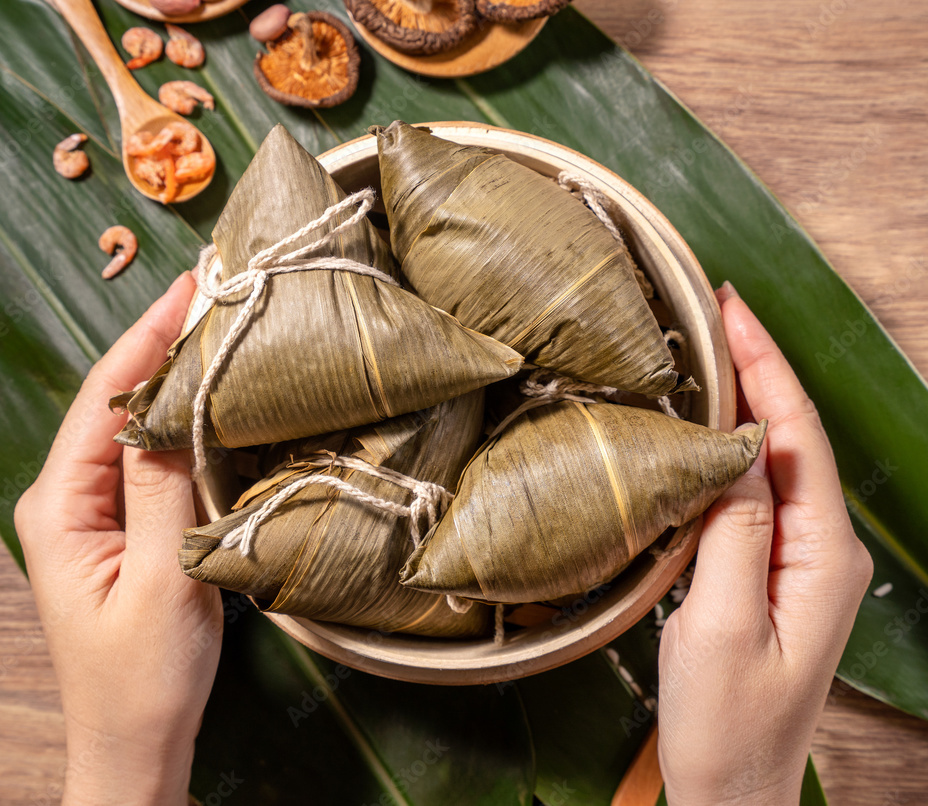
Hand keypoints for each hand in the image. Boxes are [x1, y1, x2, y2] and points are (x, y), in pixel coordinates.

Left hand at [15, 273, 222, 805]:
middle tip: (215, 291)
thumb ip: (162, 489)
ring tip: (218, 327)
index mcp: (61, 507)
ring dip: (176, 378)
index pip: (105, 400)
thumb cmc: (144, 679)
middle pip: (117, 402)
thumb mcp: (163, 581)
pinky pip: (153, 460)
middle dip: (162, 344)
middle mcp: (69, 499)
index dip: (147, 337)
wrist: (136, 745)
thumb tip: (174, 402)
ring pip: (138, 427)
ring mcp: (96, 513)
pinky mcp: (125, 527)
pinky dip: (185, 422)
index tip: (191, 285)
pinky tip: (215, 399)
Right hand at [657, 283, 872, 804]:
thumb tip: (729, 448)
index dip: (767, 368)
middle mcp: (823, 548)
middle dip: (757, 369)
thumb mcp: (724, 625)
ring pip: (772, 461)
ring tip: (706, 350)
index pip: (796, 437)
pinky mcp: (771, 571)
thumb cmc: (728, 723)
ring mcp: (800, 560)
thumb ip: (734, 533)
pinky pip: (753, 493)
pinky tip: (702, 427)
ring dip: (743, 401)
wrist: (734, 788)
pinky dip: (727, 447)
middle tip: (712, 312)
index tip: (733, 311)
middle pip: (790, 438)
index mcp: (824, 556)